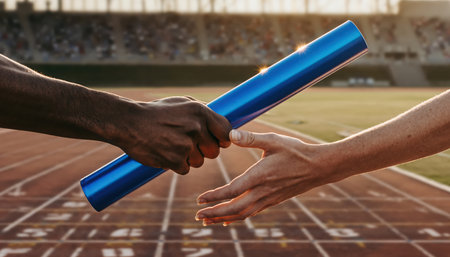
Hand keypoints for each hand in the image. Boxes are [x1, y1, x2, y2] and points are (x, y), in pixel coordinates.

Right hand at [111, 96, 230, 174]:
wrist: (128, 122)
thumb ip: (203, 112)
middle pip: (214, 151)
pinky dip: (176, 165)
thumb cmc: (157, 112)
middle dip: (204, 151)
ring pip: (199, 162)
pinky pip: (185, 169)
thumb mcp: (182, 103)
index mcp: (200, 112)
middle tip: (188, 144)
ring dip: (189, 158)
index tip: (218, 141)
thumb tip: (223, 126)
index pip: (226, 130)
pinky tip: (165, 153)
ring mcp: (185, 145)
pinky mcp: (175, 160)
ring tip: (172, 146)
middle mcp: (196, 128)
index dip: (223, 138)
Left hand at [195, 129, 336, 225]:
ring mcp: (268, 199)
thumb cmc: (296, 152)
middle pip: (234, 209)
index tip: (199, 200)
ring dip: (224, 218)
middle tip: (198, 217)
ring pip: (243, 215)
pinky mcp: (273, 201)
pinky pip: (252, 213)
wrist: (319, 167)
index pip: (231, 191)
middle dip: (215, 214)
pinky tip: (229, 219)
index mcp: (259, 176)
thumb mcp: (274, 140)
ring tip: (209, 221)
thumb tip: (230, 133)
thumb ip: (251, 138)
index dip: (214, 197)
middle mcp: (262, 192)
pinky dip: (238, 218)